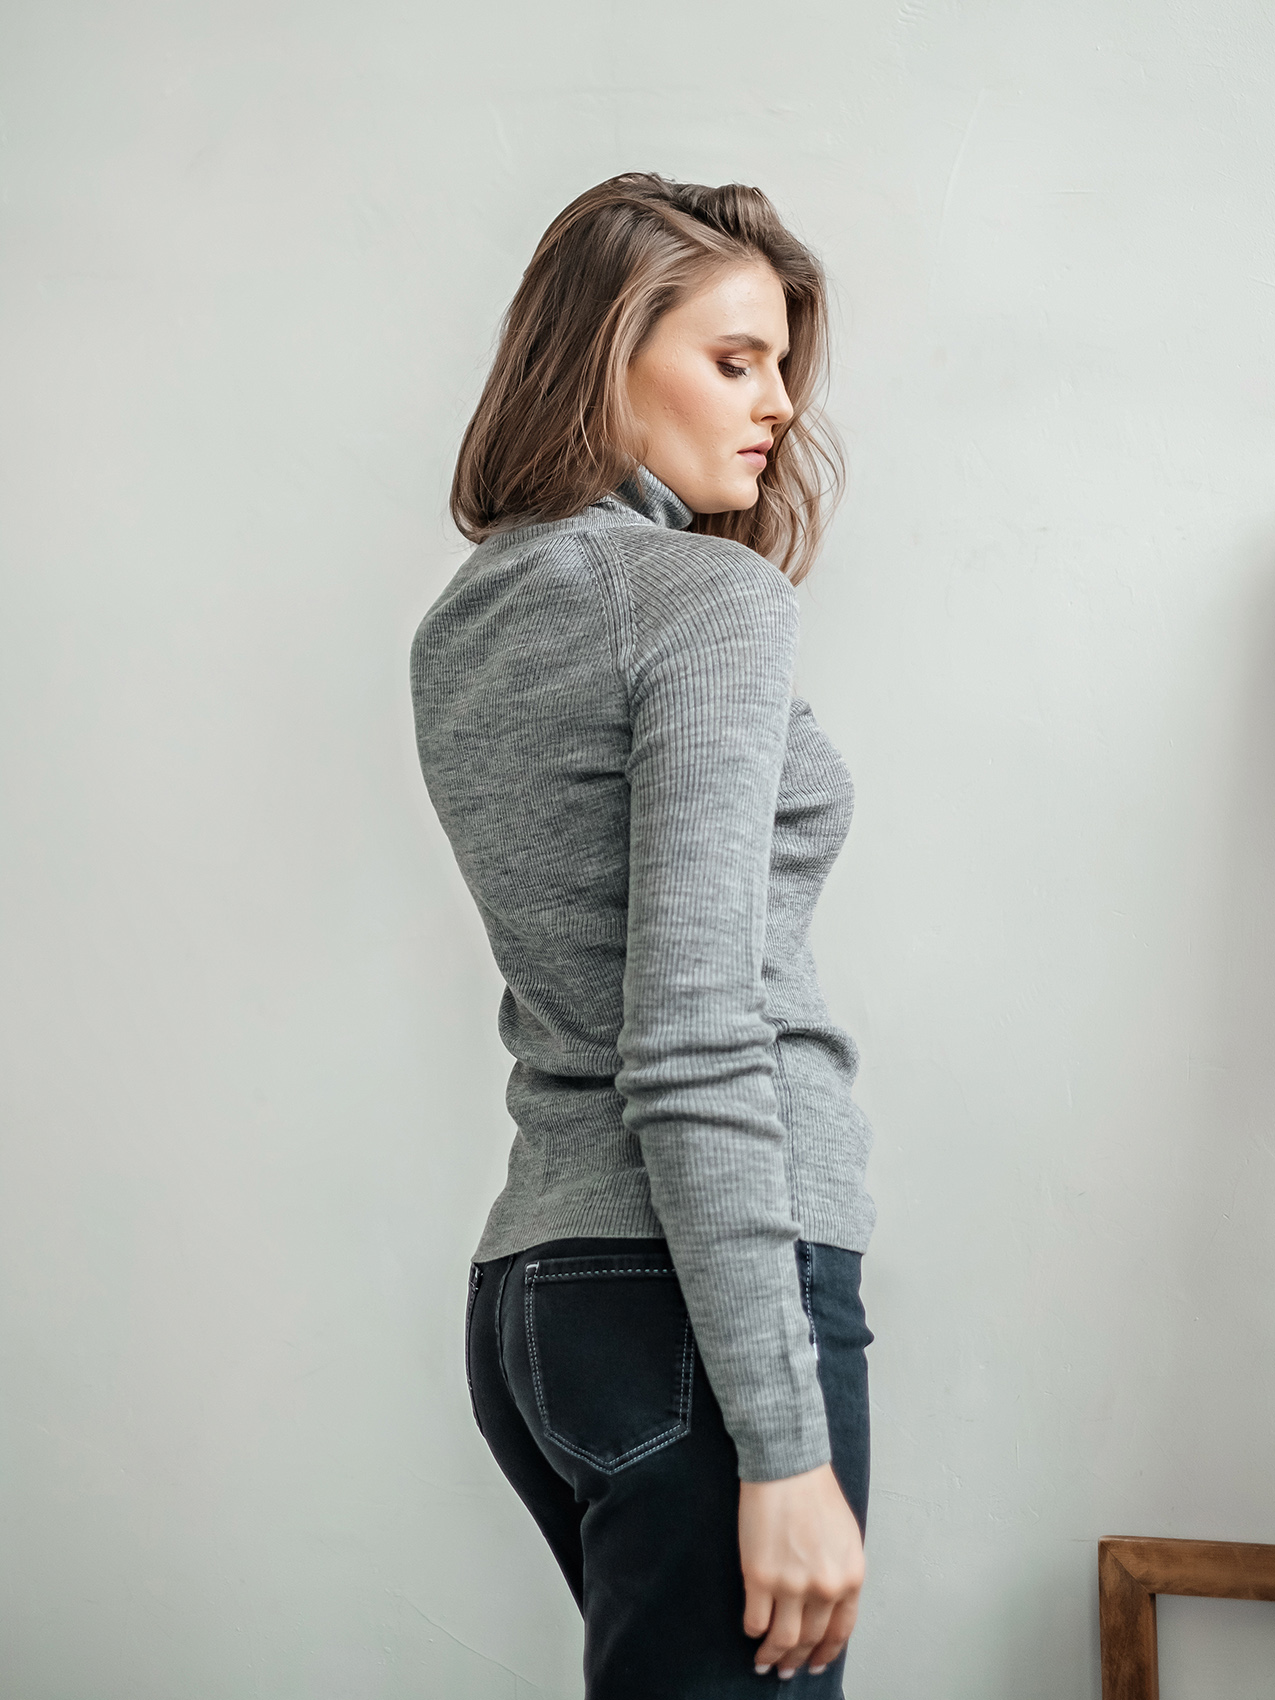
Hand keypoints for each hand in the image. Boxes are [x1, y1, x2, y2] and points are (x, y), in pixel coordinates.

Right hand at [738, 1462, 864, 1679]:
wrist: (787, 1466)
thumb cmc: (816, 1493)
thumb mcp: (846, 1537)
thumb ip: (841, 1573)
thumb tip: (827, 1603)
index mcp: (850, 1577)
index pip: (840, 1632)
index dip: (826, 1653)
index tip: (816, 1663)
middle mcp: (824, 1588)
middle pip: (809, 1639)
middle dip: (797, 1660)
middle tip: (786, 1669)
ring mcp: (791, 1585)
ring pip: (782, 1639)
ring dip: (772, 1656)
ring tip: (763, 1661)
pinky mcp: (759, 1577)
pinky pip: (755, 1620)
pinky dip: (753, 1631)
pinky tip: (751, 1631)